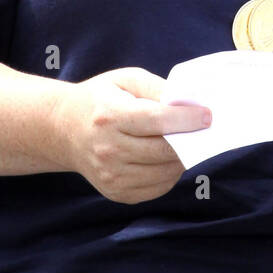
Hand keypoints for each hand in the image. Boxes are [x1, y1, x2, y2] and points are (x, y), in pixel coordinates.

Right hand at [51, 67, 210, 203]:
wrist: (64, 130)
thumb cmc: (102, 99)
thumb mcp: (125, 80)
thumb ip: (158, 88)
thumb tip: (190, 104)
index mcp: (109, 116)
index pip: (157, 121)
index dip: (187, 119)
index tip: (208, 116)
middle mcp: (108, 149)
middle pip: (164, 150)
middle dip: (191, 141)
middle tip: (205, 131)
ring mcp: (111, 175)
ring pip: (165, 172)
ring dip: (182, 159)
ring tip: (186, 143)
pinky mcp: (117, 192)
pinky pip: (158, 187)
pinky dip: (169, 173)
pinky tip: (166, 158)